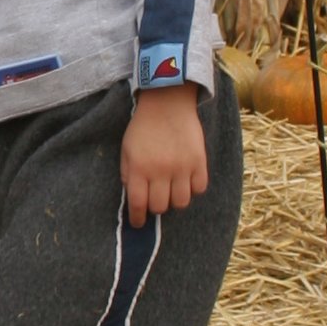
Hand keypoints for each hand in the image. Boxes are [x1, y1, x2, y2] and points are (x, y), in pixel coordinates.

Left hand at [121, 86, 208, 226]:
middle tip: (156, 199)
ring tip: (172, 190)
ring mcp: (181, 167)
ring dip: (174, 200)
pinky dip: (193, 189)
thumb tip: (134, 198)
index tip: (138, 222)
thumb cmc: (143, 127)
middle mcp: (160, 171)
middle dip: (156, 207)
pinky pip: (199, 189)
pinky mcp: (199, 161)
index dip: (137, 218)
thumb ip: (127, 174)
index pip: (138, 204)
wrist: (167, 102)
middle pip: (160, 207)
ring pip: (181, 202)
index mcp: (138, 168)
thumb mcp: (126, 149)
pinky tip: (186, 180)